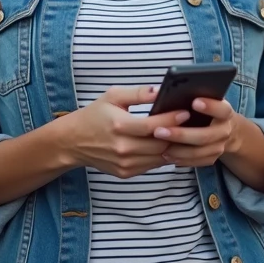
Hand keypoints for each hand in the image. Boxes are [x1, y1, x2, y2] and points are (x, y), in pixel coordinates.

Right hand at [62, 85, 190, 178]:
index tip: (186, 112)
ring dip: (173, 147)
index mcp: (120, 126)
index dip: (172, 119)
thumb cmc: (94, 115)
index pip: (154, 126)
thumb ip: (138, 93)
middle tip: (190, 123)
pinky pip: (152, 165)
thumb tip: (161, 90)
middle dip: (177, 134)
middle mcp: (123, 148)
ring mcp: (125, 163)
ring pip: (159, 157)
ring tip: (184, 134)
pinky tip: (168, 144)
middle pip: (160, 144)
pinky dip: (161, 155)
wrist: (73, 141)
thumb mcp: (113, 96)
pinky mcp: (126, 172)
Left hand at [152, 97, 240, 167]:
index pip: (221, 109)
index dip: (210, 107)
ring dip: (178, 151)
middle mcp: (225, 130)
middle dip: (181, 135)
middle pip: (205, 136)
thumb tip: (162, 92)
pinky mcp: (213, 158)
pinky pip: (197, 162)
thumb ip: (192, 95)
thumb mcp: (206, 99)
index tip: (195, 102)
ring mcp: (220, 146)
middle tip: (159, 131)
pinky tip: (167, 156)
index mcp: (225, 112)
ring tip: (159, 147)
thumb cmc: (208, 109)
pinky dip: (182, 160)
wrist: (225, 128)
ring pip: (199, 152)